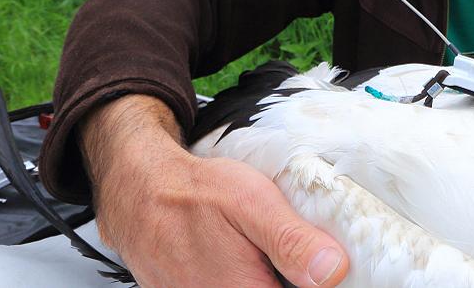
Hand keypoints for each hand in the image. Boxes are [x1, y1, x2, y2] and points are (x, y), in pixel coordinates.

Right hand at [82, 95, 348, 286]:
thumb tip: (334, 270)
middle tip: (277, 249)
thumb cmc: (194, 193)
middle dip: (288, 276)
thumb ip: (293, 241)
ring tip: (257, 251)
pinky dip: (245, 275)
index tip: (314, 263)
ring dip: (267, 274)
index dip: (312, 282)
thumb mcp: (252, 202)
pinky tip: (245, 258)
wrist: (139, 194)